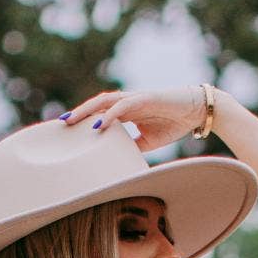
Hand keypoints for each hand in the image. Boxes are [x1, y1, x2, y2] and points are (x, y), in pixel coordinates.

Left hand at [58, 86, 215, 155]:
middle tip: (60, 124)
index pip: (100, 112)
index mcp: (127, 111)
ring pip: (105, 101)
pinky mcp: (145, 98)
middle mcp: (128, 102)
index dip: (84, 119)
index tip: (68, 130)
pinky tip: (98, 125)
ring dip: (86, 110)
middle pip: (97, 105)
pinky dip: (109, 115)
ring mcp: (135, 99)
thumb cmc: (175, 122)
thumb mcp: (149, 140)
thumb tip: (117, 158)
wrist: (197, 112)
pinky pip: (123, 106)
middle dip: (78, 113)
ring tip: (71, 120)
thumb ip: (132, 145)